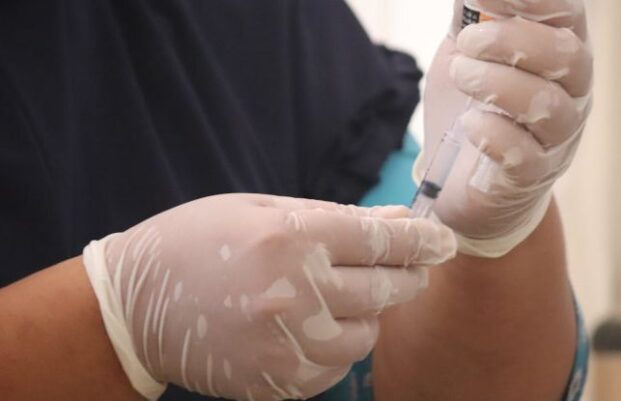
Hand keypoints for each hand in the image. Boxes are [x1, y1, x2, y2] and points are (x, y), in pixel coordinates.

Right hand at [83, 194, 455, 399]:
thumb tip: (396, 219)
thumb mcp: (261, 210)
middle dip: (409, 274)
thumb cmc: (198, 242)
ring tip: (345, 295)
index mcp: (289, 238)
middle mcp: (294, 292)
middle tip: (413, 266)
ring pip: (368, 333)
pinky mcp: (279, 381)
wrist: (138, 308)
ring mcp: (287, 344)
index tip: (445, 241)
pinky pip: (337, 366)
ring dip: (370, 312)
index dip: (421, 239)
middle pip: (385, 287)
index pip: (380, 240)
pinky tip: (316, 325)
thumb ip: (334, 217)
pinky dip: (339, 344)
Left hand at [417, 0, 592, 256]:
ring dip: (497, 84)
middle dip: (511, 41)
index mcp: (560, 52)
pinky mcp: (533, 176)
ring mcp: (557, 138)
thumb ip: (469, 17)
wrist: (463, 180)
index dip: (533, 0)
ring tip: (460, 76)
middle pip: (567, 56)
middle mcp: (571, 92)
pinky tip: (470, 124)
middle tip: (466, 44)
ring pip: (550, 105)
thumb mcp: (465, 54)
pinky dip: (494, 134)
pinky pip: (526, 155)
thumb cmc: (473, 107)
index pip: (567, 14)